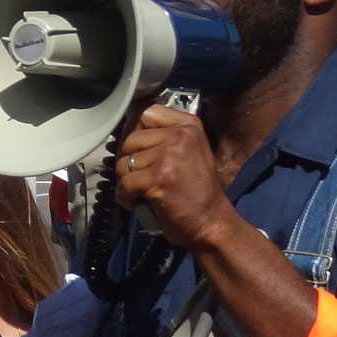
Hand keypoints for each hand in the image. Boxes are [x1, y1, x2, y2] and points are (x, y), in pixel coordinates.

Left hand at [115, 104, 235, 251]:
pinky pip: (125, 183)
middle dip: (128, 160)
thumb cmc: (198, 192)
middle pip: (131, 138)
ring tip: (140, 192)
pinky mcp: (158, 179)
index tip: (138, 150)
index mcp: (189, 125)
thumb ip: (165, 137)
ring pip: (124, 162)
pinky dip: (125, 197)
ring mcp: (169, 156)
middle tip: (138, 177)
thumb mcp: (189, 152)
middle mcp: (180, 135)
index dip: (135, 132)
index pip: (146, 113)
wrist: (212, 223)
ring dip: (126, 181)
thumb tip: (127, 132)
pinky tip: (136, 202)